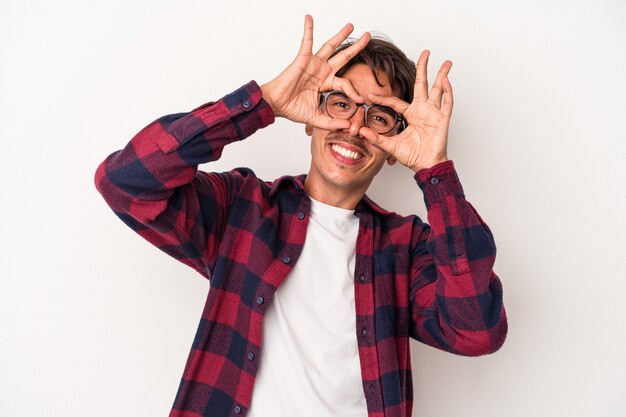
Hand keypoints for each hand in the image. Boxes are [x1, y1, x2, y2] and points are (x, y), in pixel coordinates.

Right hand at [261, 15, 370, 130]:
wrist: (276, 105)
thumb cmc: (292, 109)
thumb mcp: (316, 119)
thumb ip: (332, 123)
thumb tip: (348, 127)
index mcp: (325, 84)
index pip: (345, 84)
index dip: (354, 92)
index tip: (362, 101)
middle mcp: (321, 71)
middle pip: (343, 57)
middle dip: (356, 47)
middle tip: (368, 37)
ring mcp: (313, 64)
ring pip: (330, 46)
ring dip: (340, 35)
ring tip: (351, 25)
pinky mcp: (303, 59)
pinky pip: (306, 41)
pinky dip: (308, 29)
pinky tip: (309, 18)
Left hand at [359, 50, 452, 171]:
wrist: (426, 165)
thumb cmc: (412, 156)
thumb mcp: (391, 146)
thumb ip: (377, 138)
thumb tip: (361, 131)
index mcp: (411, 115)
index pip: (396, 102)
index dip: (383, 98)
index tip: (370, 95)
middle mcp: (423, 110)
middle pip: (423, 84)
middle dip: (423, 68)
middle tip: (425, 52)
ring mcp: (434, 113)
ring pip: (438, 89)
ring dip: (442, 75)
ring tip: (445, 62)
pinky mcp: (442, 119)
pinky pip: (447, 103)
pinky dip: (447, 91)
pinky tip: (445, 80)